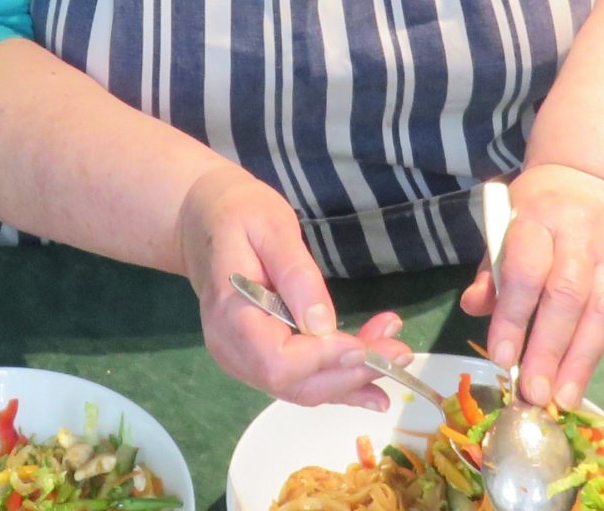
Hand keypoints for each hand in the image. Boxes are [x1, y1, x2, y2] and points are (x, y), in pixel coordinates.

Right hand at [177, 165, 412, 408]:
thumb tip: (323, 324)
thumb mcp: (270, 226)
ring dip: (351, 379)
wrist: (203, 220)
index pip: (276, 359)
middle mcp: (231, 348)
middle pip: (293, 383)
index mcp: (229, 313)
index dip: (323, 360)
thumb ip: (296, 274)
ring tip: (396, 354)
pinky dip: (338, 385)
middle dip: (350, 374)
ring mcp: (241, 359)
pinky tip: (373, 390)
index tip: (365, 348)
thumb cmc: (239, 214)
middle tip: (399, 351)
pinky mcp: (257, 360)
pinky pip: (298, 382)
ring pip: (300, 389)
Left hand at [458, 164, 603, 407]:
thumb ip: (492, 269)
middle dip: (548, 349)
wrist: (597, 177)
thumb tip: (473, 307)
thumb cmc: (540, 209)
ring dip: (577, 361)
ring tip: (559, 400)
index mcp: (539, 218)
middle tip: (532, 392)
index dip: (513, 315)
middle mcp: (580, 236)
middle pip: (566, 297)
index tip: (500, 356)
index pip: (526, 270)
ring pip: (598, 312)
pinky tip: (577, 383)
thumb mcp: (505, 223)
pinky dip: (594, 354)